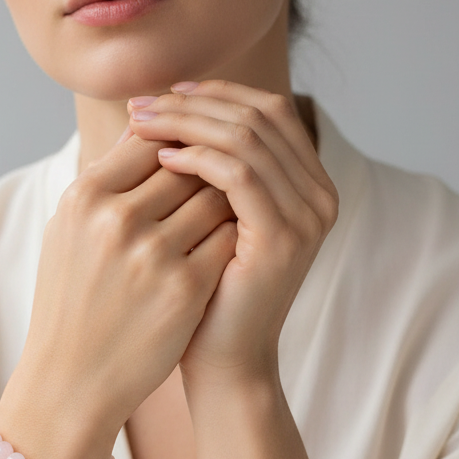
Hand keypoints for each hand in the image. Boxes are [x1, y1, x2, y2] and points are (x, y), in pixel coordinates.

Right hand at [13, 130, 234, 437]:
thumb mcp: (69, 233)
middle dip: (205, 170)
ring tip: (225, 214)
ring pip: (215, 196)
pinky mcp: (184, 288)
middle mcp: (115, 219)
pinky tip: (231, 247)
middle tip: (215, 184)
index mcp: (83, 198)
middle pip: (187, 162)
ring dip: (226, 201)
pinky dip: (233, 237)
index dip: (175, 144)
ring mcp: (152, 254)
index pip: (148, 138)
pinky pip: (227, 238)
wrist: (71, 381)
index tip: (185, 160)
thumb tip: (146, 126)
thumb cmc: (70, 303)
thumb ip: (104, 180)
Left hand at [127, 81, 338, 385]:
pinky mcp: (284, 238)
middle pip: (259, 114)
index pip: (265, 111)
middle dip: (194, 102)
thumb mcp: (208, 222)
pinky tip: (161, 161)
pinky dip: (197, 159)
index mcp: (306, 185)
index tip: (161, 94)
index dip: (213, 94)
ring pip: (247, 137)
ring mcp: (307, 216)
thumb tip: (160, 112)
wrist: (223, 363)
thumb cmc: (205, 297)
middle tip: (141, 104)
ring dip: (188, 123)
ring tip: (142, 124)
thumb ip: (206, 172)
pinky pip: (239, 176)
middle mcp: (317, 195)